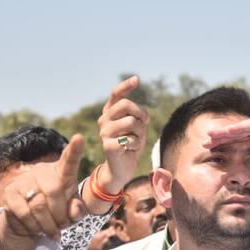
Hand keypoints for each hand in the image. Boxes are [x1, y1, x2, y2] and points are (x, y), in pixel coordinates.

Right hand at [0, 134, 85, 241]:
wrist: (30, 222)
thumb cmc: (57, 211)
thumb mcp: (72, 212)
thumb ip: (77, 210)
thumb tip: (74, 211)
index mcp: (62, 173)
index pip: (69, 160)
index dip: (74, 150)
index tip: (80, 138)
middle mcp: (42, 172)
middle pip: (54, 191)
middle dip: (60, 214)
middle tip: (63, 227)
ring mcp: (24, 181)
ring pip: (39, 205)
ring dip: (49, 224)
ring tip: (54, 233)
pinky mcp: (10, 193)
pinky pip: (24, 213)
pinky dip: (34, 226)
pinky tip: (38, 230)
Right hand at [97, 76, 149, 191]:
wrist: (123, 168)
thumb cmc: (131, 145)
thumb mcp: (137, 127)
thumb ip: (137, 117)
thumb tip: (140, 115)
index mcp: (110, 113)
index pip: (116, 95)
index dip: (126, 86)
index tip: (137, 79)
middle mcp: (104, 120)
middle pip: (126, 105)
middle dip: (141, 113)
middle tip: (146, 123)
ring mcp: (104, 132)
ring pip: (131, 122)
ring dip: (140, 132)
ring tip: (136, 140)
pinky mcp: (108, 145)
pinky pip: (130, 139)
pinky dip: (136, 145)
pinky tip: (130, 150)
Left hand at [205, 108, 249, 158]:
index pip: (241, 138)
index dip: (228, 143)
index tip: (215, 149)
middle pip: (236, 133)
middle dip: (220, 139)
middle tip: (204, 143)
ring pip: (238, 129)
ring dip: (223, 133)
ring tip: (208, 137)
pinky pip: (248, 126)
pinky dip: (235, 129)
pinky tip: (225, 132)